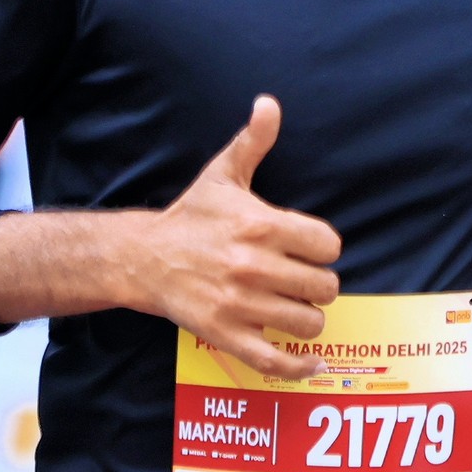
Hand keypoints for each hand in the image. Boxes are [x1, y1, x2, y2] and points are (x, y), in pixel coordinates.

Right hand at [141, 95, 342, 378]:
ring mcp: (241, 304)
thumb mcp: (222, 175)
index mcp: (260, 225)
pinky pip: (277, 361)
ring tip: (294, 308)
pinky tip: (312, 364)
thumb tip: (269, 104)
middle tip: (300, 281)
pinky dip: (300, 367)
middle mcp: (254, 266)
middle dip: (318, 285)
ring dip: (308, 318)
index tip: (308, 249)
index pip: (328, 245)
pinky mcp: (227, 335)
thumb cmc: (192, 217)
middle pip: (325, 287)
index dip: (323, 248)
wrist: (142, 258)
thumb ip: (253, 141)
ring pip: (308, 323)